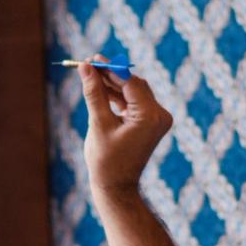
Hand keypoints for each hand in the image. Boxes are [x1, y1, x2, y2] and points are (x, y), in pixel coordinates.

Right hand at [79, 60, 174, 197]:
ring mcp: (156, 120)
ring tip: (90, 75)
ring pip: (132, 92)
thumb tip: (85, 67)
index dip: (110, 68)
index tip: (92, 58)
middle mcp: (159, 116)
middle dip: (110, 75)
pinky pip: (133, 102)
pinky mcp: (150, 123)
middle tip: (88, 64)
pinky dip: (118, 96)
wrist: (116, 187)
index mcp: (151, 117)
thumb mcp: (98, 123)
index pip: (130, 82)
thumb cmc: (106, 160)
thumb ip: (94, 93)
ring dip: (112, 85)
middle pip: (133, 85)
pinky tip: (100, 89)